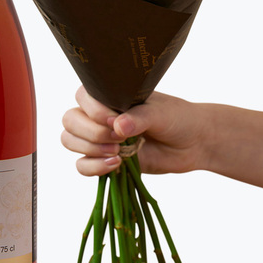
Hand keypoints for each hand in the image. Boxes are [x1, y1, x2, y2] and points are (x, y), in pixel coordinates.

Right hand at [61, 86, 208, 176]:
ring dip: (89, 149)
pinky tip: (117, 166)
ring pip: (69, 141)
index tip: (116, 120)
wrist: (193, 142)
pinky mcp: (105, 159)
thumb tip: (118, 126)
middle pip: (70, 120)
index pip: (83, 97)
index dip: (95, 112)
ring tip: (118, 153)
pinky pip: (82, 166)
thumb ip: (139, 118)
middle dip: (90, 133)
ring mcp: (101, 138)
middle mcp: (100, 114)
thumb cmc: (177, 118)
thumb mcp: (161, 113)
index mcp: (110, 94)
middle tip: (118, 139)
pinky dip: (93, 168)